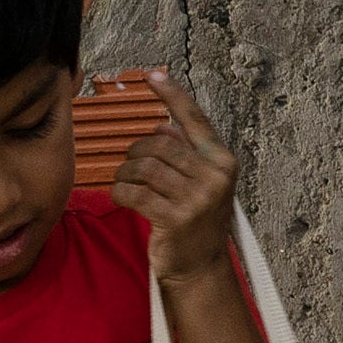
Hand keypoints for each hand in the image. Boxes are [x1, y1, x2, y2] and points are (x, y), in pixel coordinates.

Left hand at [110, 92, 242, 289]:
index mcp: (222, 162)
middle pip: (160, 144)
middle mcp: (215, 177)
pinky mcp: (175, 219)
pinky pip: (134, 193)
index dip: (172, 95)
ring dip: (126, 173)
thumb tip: (162, 124)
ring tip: (125, 183)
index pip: (195, 119)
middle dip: (136, 152)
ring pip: (144, 167)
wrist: (200, 268)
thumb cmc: (197, 221)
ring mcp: (197, 199)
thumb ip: (186, 153)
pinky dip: (120, 193)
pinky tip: (122, 198)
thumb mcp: (201, 182)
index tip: (153, 75)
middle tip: (130, 167)